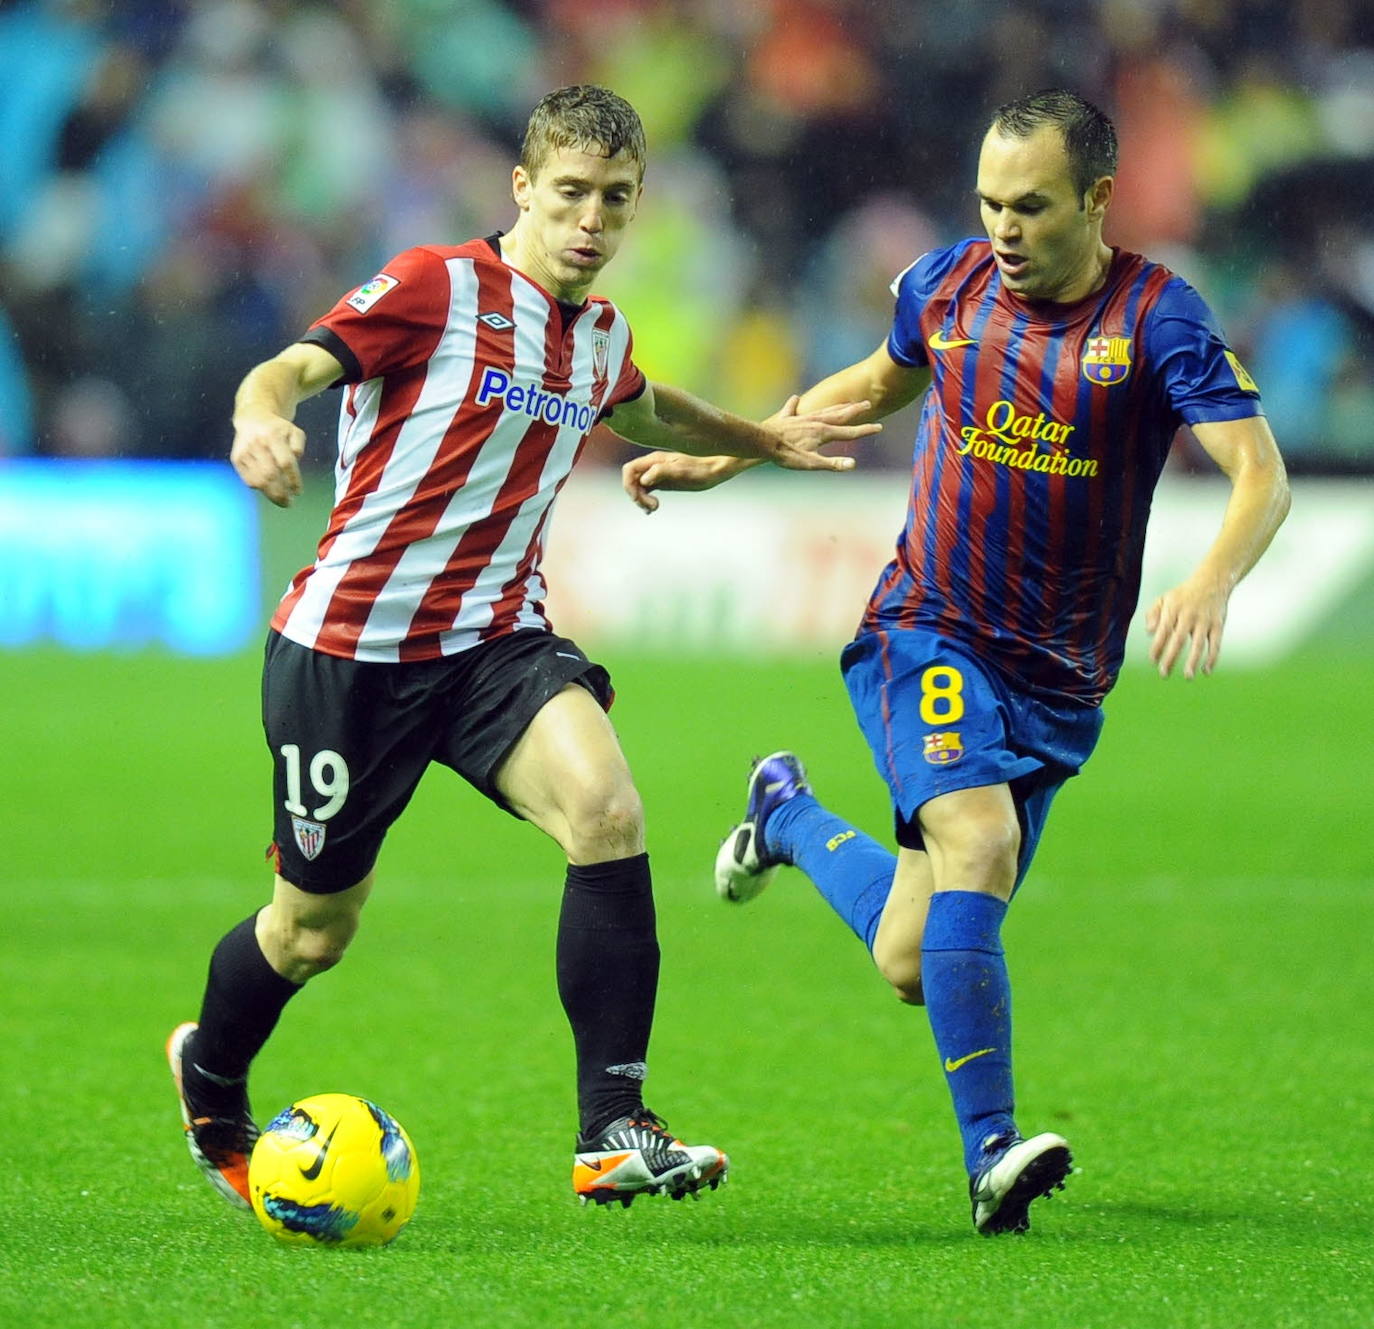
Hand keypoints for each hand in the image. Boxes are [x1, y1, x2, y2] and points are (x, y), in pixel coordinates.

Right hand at [230, 412, 305, 506]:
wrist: (253, 418)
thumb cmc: (279, 429)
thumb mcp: (294, 432)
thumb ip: (298, 445)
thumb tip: (296, 458)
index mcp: (272, 435)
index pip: (285, 463)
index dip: (293, 480)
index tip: (298, 492)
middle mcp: (256, 443)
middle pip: (270, 474)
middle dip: (281, 492)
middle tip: (289, 503)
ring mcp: (244, 451)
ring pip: (258, 480)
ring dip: (271, 494)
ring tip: (282, 501)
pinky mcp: (237, 459)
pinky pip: (249, 480)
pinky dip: (260, 488)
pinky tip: (269, 490)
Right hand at [622, 452, 732, 512]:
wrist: (715, 469)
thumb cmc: (701, 470)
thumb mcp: (682, 472)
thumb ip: (661, 472)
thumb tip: (643, 480)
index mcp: (655, 460)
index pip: (629, 470)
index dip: (628, 486)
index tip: (640, 499)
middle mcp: (653, 465)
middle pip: (631, 479)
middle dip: (636, 495)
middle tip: (653, 506)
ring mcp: (657, 473)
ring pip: (638, 486)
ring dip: (641, 499)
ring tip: (654, 508)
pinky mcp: (662, 481)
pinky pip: (646, 490)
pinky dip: (645, 500)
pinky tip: (653, 509)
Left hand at [758, 395, 878, 470]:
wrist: (763, 442)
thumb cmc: (787, 455)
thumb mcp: (811, 463)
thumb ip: (832, 464)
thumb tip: (852, 465)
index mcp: (823, 432)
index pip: (849, 432)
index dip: (865, 431)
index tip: (879, 427)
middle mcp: (815, 421)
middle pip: (838, 415)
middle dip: (854, 410)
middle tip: (867, 403)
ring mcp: (801, 418)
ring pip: (821, 410)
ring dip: (834, 406)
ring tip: (842, 403)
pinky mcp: (786, 418)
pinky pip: (792, 408)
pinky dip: (795, 404)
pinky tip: (795, 398)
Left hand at [1145, 575, 1229, 678]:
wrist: (1212, 581)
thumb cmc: (1183, 594)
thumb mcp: (1164, 598)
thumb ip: (1153, 614)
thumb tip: (1149, 632)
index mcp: (1173, 609)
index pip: (1163, 631)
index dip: (1157, 646)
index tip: (1153, 661)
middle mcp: (1189, 615)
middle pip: (1178, 640)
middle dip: (1170, 658)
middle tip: (1163, 674)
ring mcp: (1205, 620)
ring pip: (1199, 644)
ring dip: (1192, 661)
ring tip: (1187, 677)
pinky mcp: (1218, 624)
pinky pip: (1216, 643)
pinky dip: (1212, 657)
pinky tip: (1206, 670)